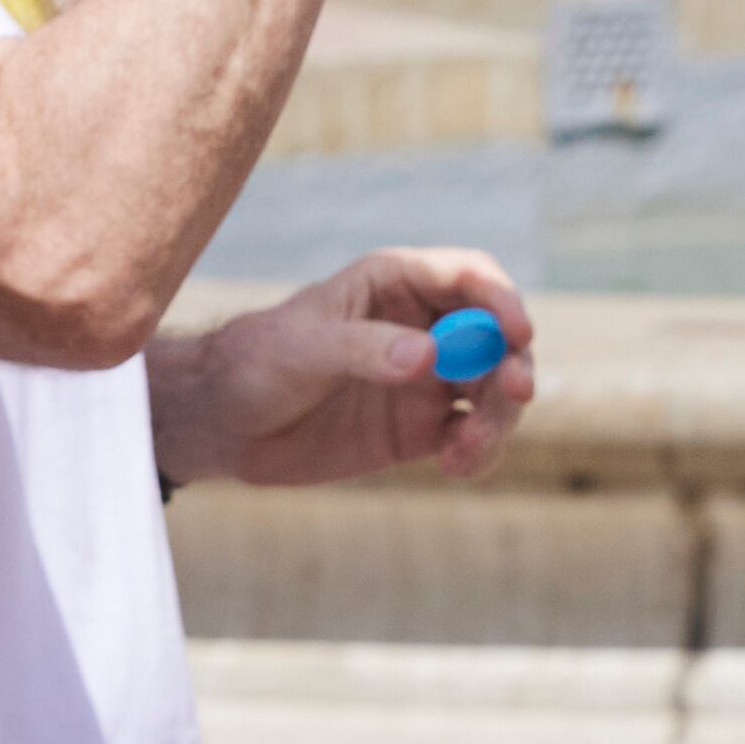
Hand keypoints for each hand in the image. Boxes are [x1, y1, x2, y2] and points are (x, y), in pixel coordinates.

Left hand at [147, 249, 534, 489]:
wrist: (226, 424)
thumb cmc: (257, 361)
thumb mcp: (304, 347)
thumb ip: (364, 348)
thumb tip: (428, 357)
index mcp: (398, 284)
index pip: (468, 277)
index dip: (501, 299)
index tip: (518, 332)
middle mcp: (425, 326)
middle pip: (496, 336)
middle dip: (513, 364)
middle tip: (515, 394)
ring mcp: (429, 378)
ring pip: (493, 390)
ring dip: (499, 418)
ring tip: (467, 450)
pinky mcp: (423, 428)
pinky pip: (472, 435)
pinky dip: (479, 451)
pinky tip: (457, 466)